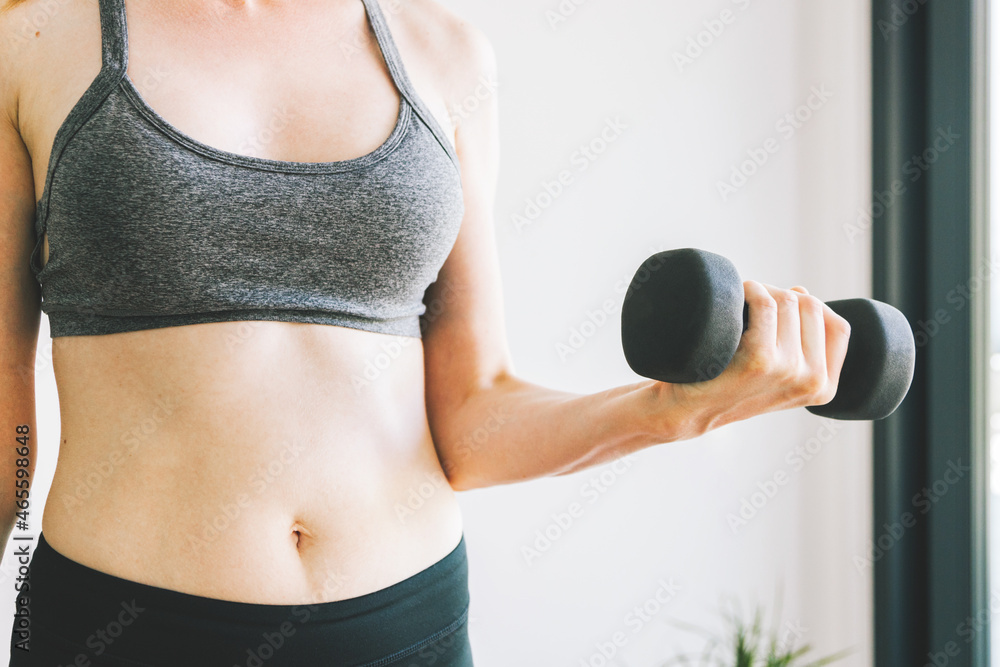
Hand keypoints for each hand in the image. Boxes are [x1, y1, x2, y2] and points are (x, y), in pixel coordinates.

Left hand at [658, 281, 851, 436]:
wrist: (686, 409)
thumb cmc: (727, 383)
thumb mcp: (776, 372)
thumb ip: (799, 343)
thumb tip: (802, 293)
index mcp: (824, 387)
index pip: (838, 326)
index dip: (810, 308)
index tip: (780, 309)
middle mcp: (813, 382)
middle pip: (812, 307)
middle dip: (782, 295)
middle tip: (752, 304)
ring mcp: (789, 371)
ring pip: (789, 301)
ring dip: (763, 291)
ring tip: (741, 304)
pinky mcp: (760, 359)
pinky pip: (765, 304)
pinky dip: (750, 291)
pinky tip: (736, 297)